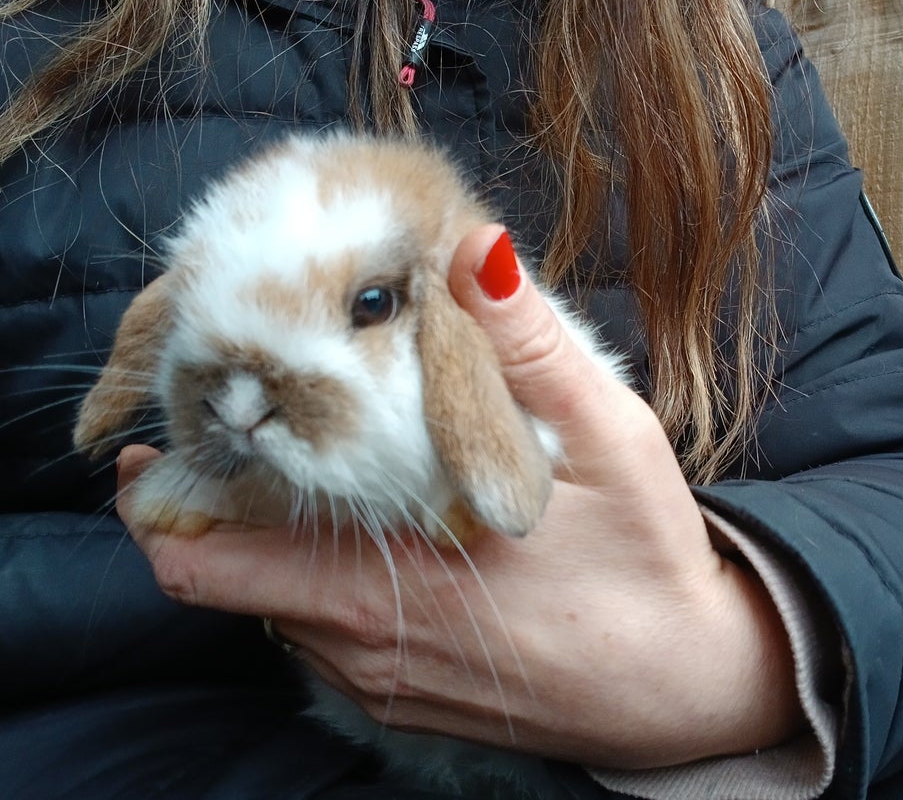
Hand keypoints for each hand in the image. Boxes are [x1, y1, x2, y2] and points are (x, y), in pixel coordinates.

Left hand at [117, 225, 802, 768]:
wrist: (694, 686)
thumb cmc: (649, 563)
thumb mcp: (609, 437)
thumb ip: (529, 346)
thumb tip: (470, 247)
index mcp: (385, 587)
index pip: (208, 562)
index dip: (163, 499)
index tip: (167, 438)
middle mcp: (362, 649)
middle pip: (222, 584)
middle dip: (210, 507)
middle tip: (246, 427)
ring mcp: (382, 683)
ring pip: (272, 609)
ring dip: (268, 541)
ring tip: (313, 468)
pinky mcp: (407, 699)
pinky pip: (321, 638)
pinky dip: (315, 582)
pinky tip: (376, 535)